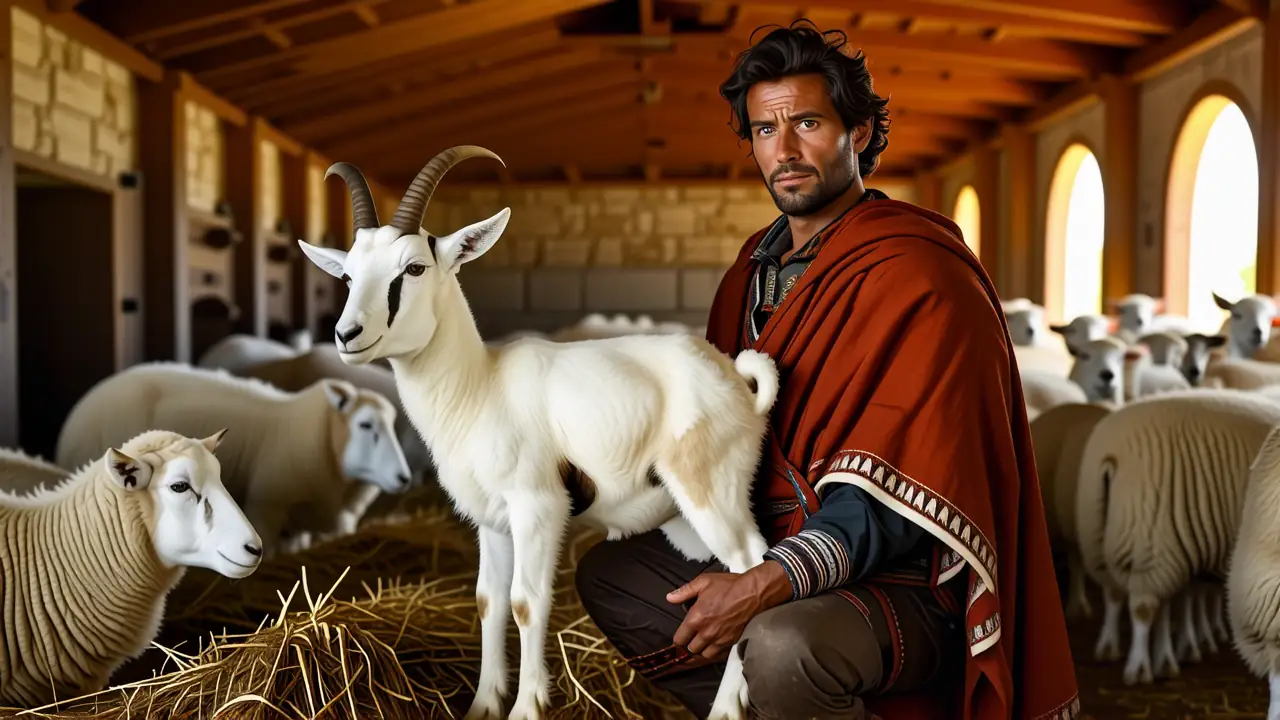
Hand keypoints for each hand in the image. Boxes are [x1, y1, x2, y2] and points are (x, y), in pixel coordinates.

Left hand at [667, 561, 792, 660]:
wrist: (752, 593)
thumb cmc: (728, 586)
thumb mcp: (703, 582)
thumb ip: (684, 591)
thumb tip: (669, 598)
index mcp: (695, 619)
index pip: (679, 639)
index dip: (679, 637)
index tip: (681, 634)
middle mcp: (706, 633)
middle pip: (691, 649)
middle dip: (689, 644)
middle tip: (692, 637)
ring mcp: (719, 640)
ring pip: (704, 655)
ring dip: (701, 650)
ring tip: (702, 642)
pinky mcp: (731, 642)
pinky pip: (718, 655)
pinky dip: (714, 651)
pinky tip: (713, 644)